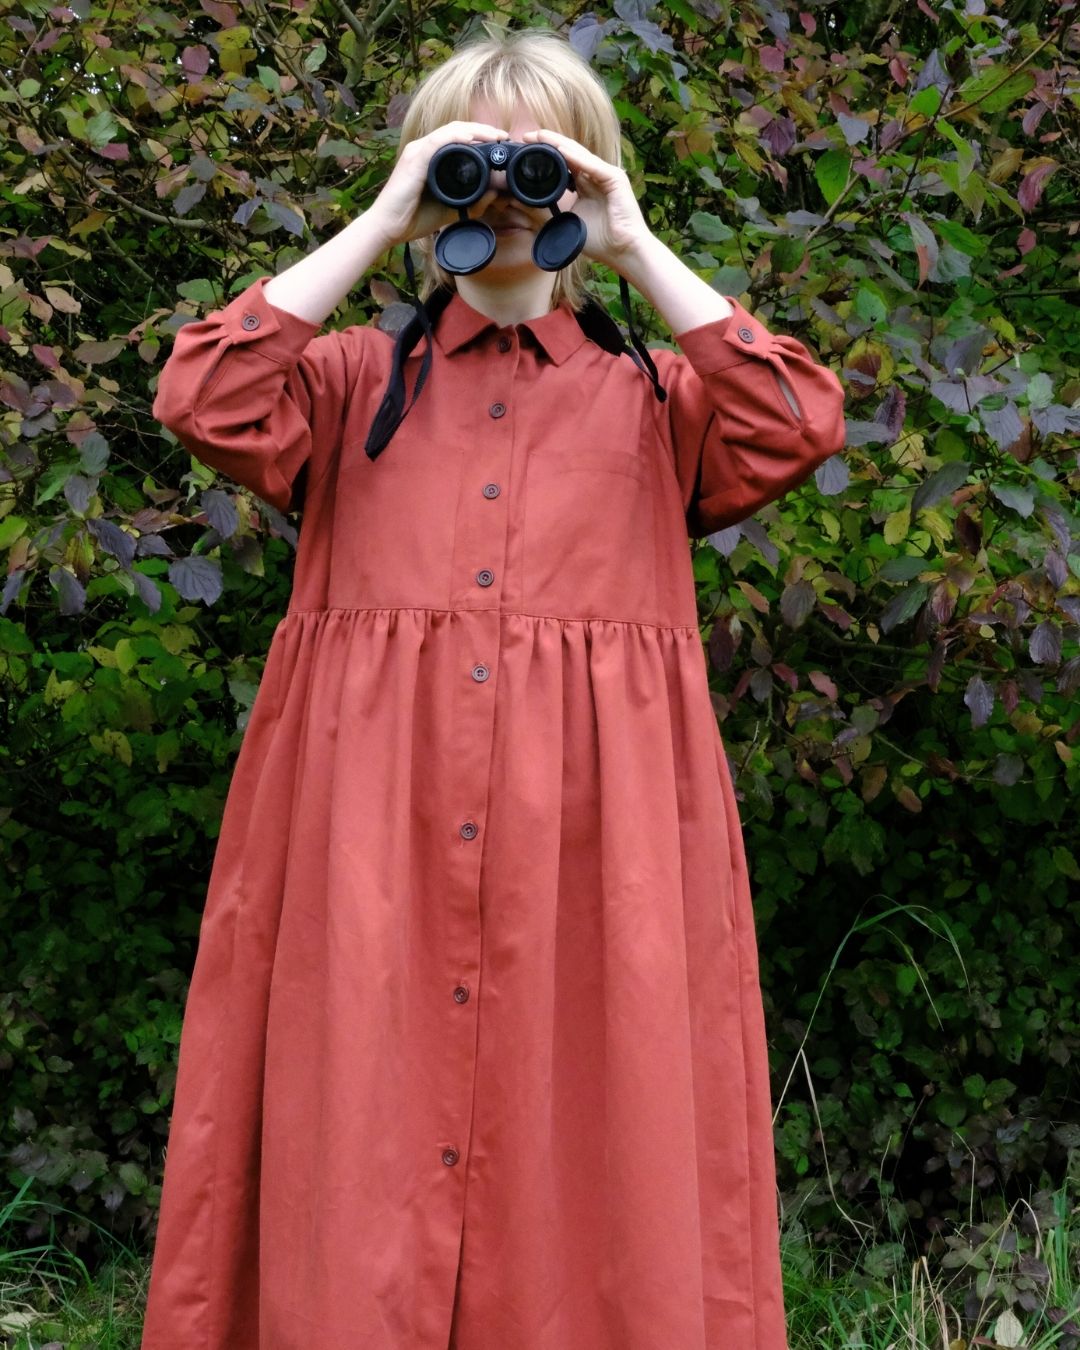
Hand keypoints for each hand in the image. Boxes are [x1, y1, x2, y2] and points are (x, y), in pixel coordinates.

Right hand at [365, 120, 509, 250]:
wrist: (388, 228)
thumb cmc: (413, 218)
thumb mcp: (451, 210)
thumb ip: (472, 204)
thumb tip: (495, 194)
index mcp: (431, 158)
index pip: (458, 138)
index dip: (481, 136)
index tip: (501, 144)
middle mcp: (424, 149)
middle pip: (457, 129)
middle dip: (483, 130)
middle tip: (503, 137)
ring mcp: (418, 151)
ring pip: (451, 131)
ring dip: (475, 130)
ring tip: (494, 136)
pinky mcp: (414, 159)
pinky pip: (438, 142)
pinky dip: (457, 138)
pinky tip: (473, 140)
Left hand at [519, 128, 653, 270]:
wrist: (622, 251)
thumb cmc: (600, 241)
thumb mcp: (564, 223)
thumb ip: (543, 213)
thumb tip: (517, 203)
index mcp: (585, 184)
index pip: (563, 163)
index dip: (545, 154)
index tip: (524, 149)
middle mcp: (595, 175)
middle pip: (570, 153)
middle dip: (548, 143)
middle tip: (526, 136)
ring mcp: (606, 175)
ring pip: (579, 154)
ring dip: (559, 144)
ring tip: (540, 136)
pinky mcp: (615, 178)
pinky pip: (592, 166)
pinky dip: (576, 158)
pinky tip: (560, 150)